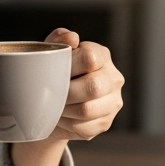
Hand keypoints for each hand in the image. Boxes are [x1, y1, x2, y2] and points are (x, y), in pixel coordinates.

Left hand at [42, 27, 124, 141]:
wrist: (54, 104)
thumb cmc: (55, 74)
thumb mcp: (51, 53)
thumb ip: (58, 40)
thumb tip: (71, 38)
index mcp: (102, 55)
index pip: (90, 57)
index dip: (69, 66)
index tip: (55, 72)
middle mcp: (113, 78)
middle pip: (93, 86)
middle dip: (66, 92)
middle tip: (51, 94)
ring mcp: (113, 102)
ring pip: (87, 110)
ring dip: (64, 110)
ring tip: (54, 106)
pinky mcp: (106, 122)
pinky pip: (85, 127)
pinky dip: (67, 124)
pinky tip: (61, 118)